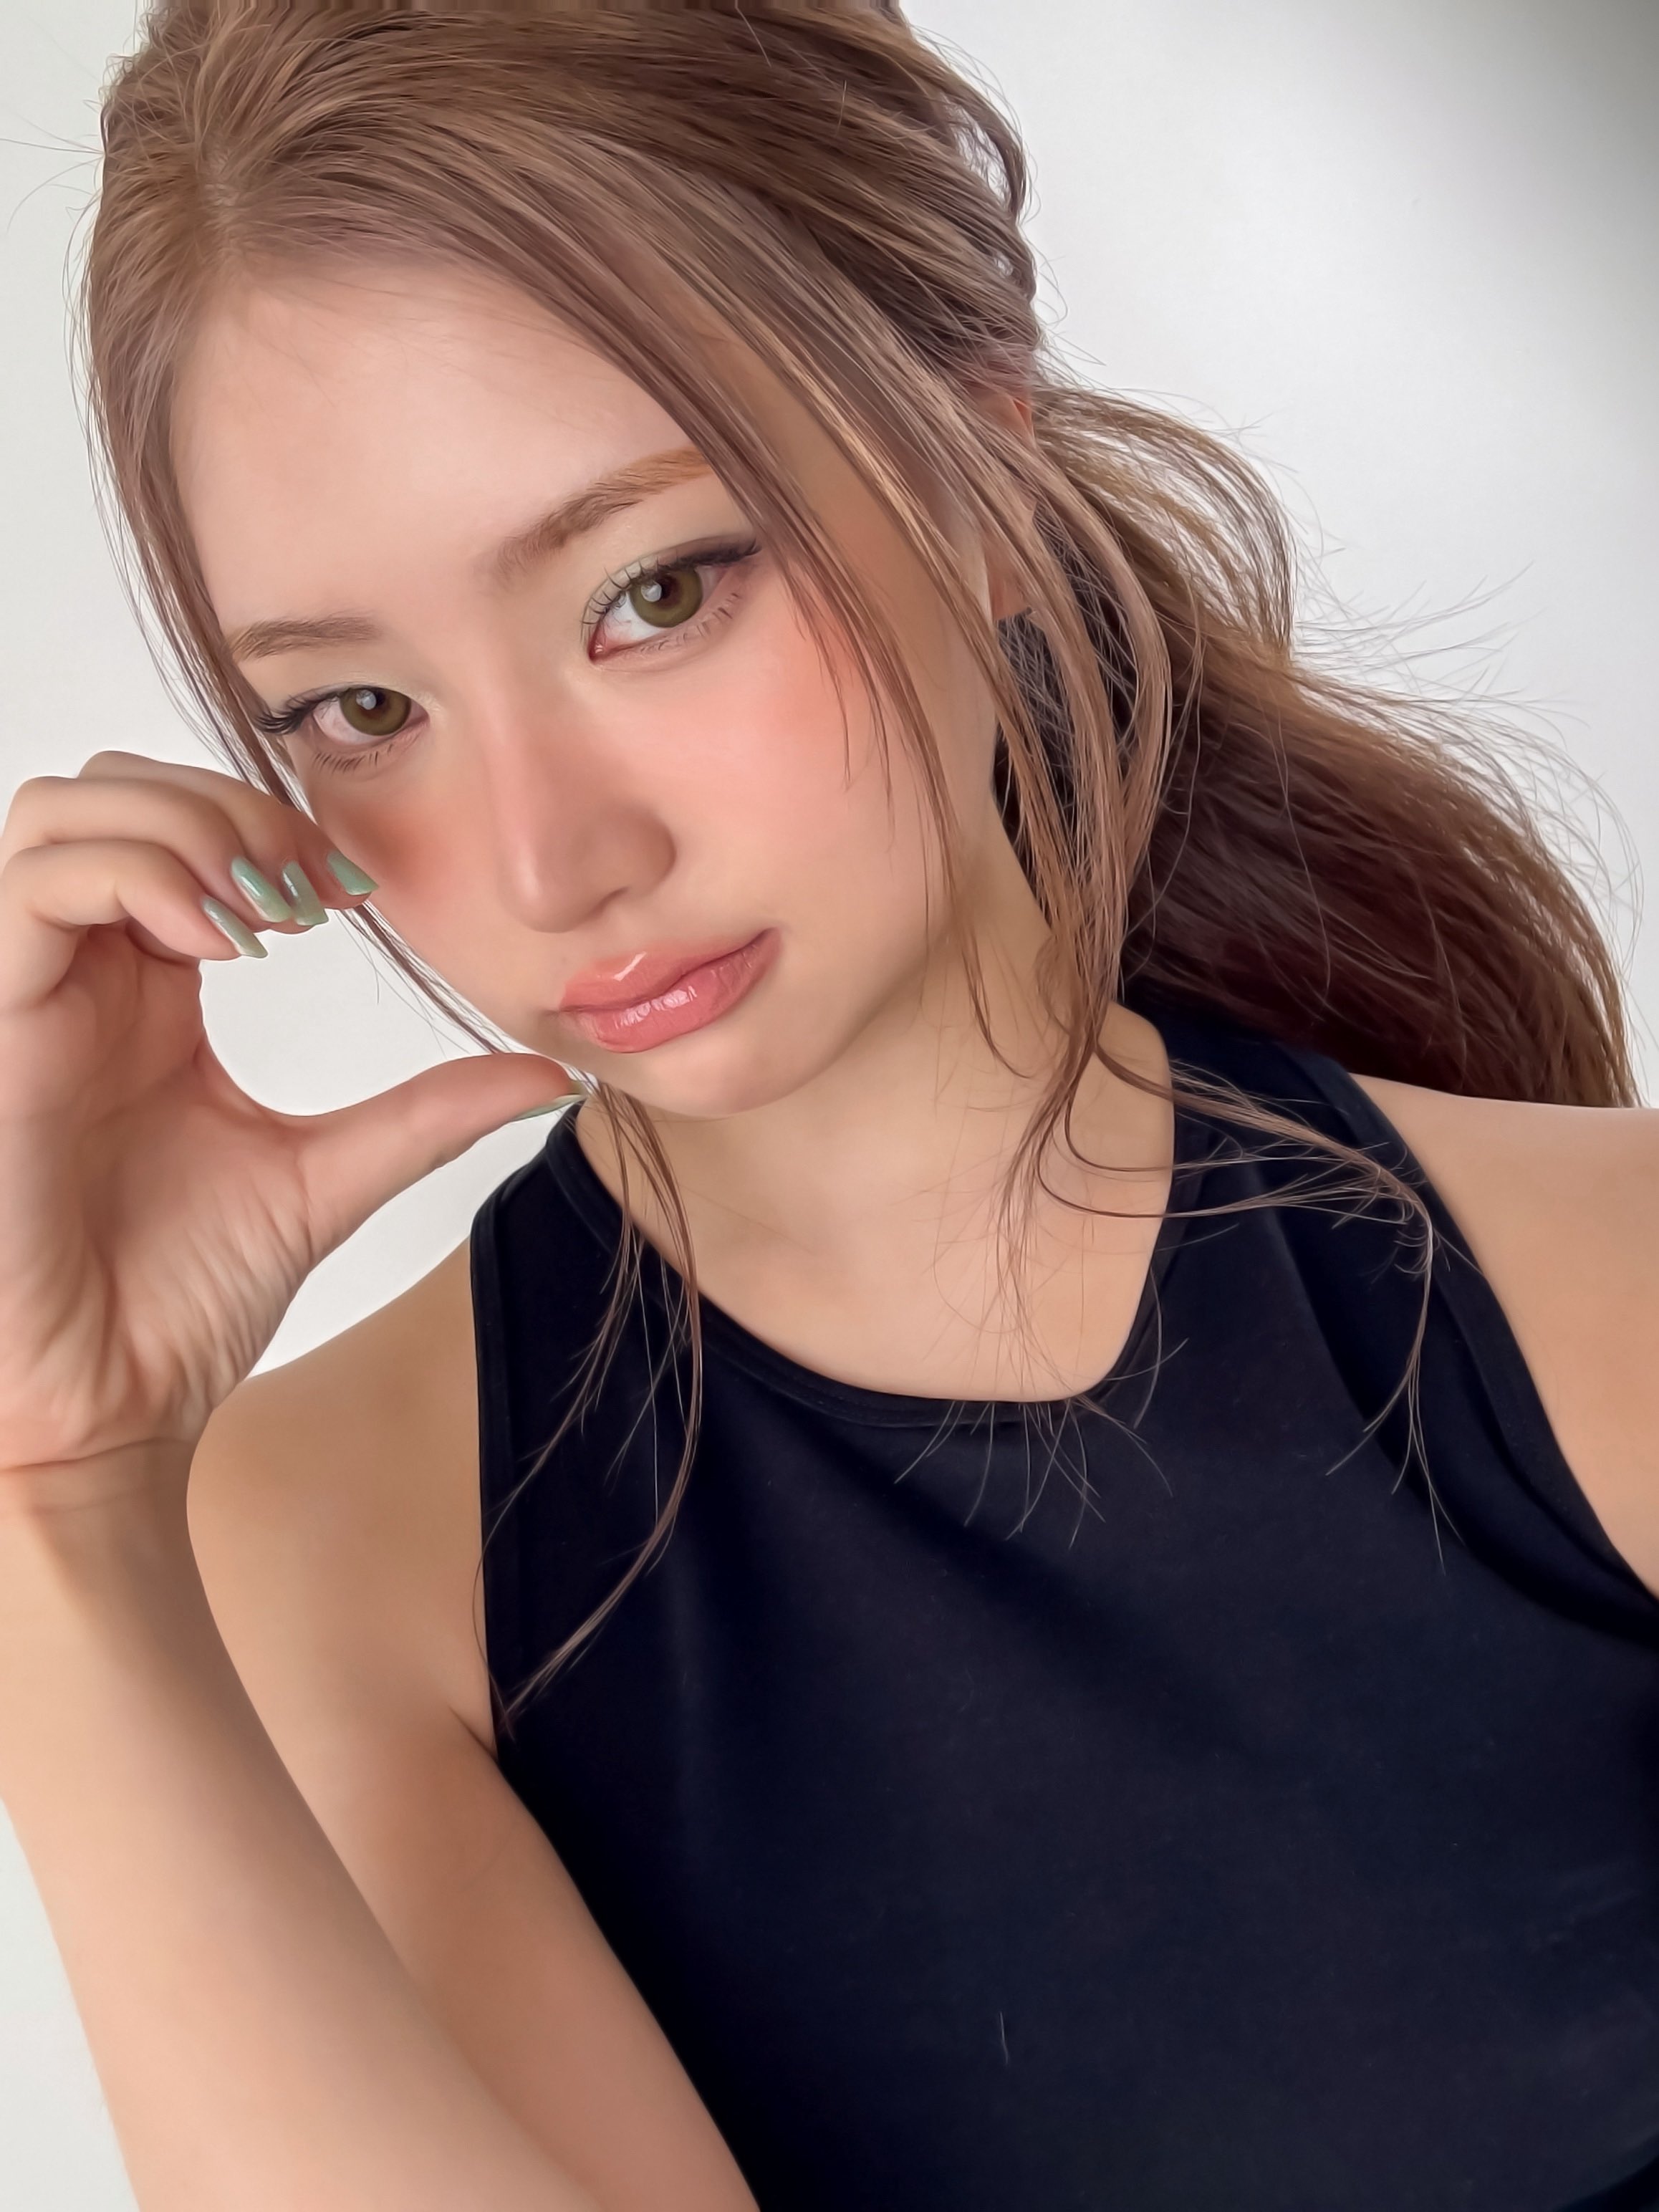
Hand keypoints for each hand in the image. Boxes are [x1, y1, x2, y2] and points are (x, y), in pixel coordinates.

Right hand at [0, 751, 570, 1490]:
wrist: (105, 1409)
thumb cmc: (176, 1305)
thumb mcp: (329, 1177)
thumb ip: (428, 1113)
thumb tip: (552, 1076)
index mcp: (149, 994)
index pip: (183, 828)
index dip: (270, 825)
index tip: (354, 893)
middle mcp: (83, 978)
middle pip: (118, 789)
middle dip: (228, 805)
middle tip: (312, 891)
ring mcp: (28, 997)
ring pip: (66, 813)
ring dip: (182, 826)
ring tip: (264, 914)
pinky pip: (31, 887)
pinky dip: (134, 876)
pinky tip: (215, 944)